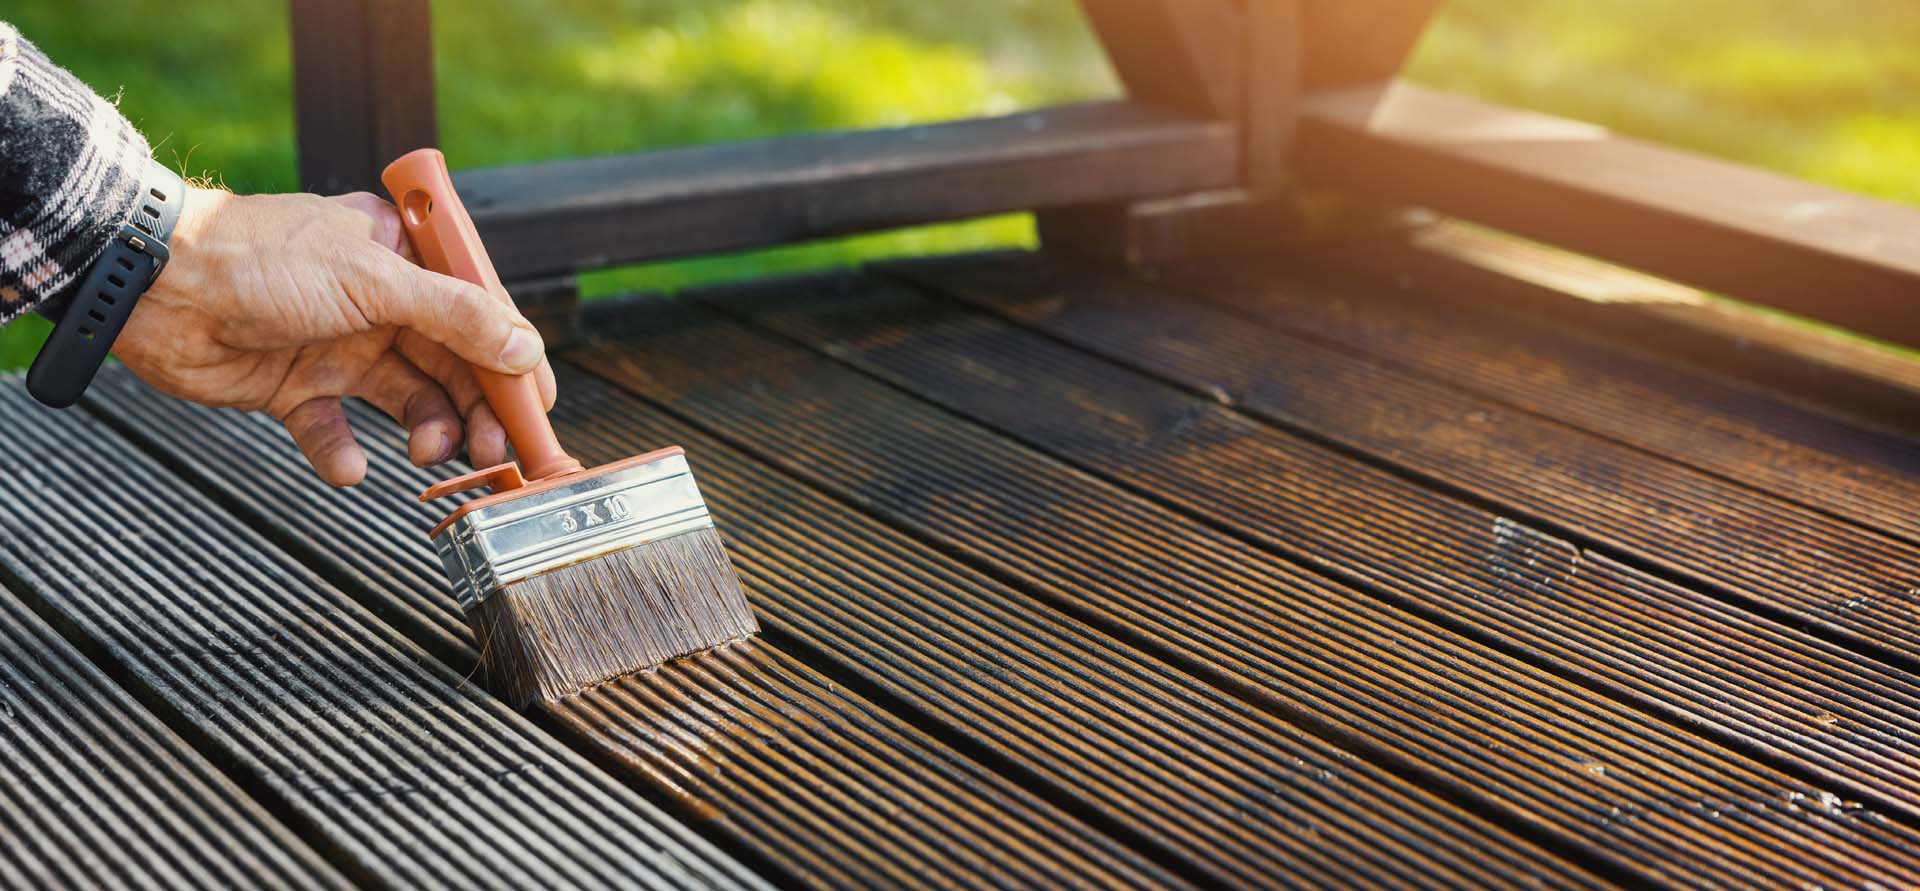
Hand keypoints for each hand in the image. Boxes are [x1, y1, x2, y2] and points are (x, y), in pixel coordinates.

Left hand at [114, 185, 555, 485]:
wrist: (152, 284)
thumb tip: (526, 350)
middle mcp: (379, 304)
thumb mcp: (374, 281)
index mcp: (404, 260)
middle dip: (476, 410)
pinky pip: (336, 431)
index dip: (514, 364)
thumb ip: (456, 318)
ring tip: (423, 454)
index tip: (537, 412)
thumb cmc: (260, 258)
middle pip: (452, 367)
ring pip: (407, 401)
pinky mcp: (296, 388)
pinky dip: (346, 454)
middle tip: (491, 451)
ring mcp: (339, 346)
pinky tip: (350, 465)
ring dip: (425, 432)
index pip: (481, 315)